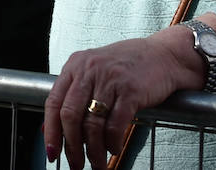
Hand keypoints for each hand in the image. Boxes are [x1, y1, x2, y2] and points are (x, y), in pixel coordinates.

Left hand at [43, 33, 192, 169]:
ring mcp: (110, 80)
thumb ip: (74, 95)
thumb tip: (50, 128)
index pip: (53, 102)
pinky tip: (114, 148)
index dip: (50, 131)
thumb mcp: (94, 71)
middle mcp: (89, 70)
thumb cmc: (128, 66)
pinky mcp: (131, 91)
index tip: (51, 152)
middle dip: (71, 146)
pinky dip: (112, 142)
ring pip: (93, 124)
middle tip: (75, 164)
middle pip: (70, 116)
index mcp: (75, 65)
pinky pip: (115, 125)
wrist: (165, 55)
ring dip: (94, 150)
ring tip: (98, 163)